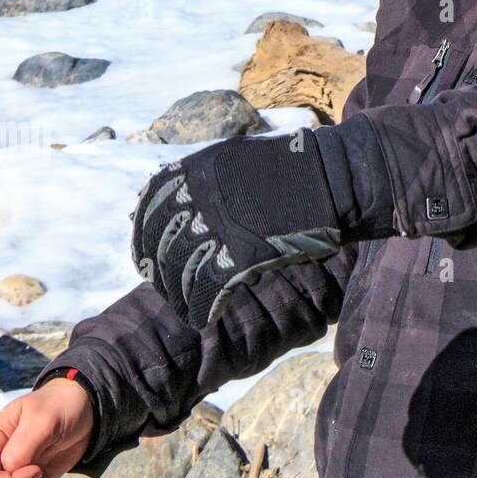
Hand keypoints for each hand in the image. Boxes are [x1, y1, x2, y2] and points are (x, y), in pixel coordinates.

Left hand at [131, 129, 342, 328]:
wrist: (334, 176)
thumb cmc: (293, 168)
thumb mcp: (238, 159)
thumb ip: (205, 181)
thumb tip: (171, 203)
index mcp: (198, 169)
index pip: (150, 206)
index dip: (142, 236)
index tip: (147, 257)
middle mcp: (201, 195)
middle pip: (162, 244)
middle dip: (161, 273)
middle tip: (168, 290)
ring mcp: (220, 225)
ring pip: (180, 272)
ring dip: (179, 297)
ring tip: (188, 309)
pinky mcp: (241, 254)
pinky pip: (207, 291)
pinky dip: (201, 309)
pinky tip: (206, 318)